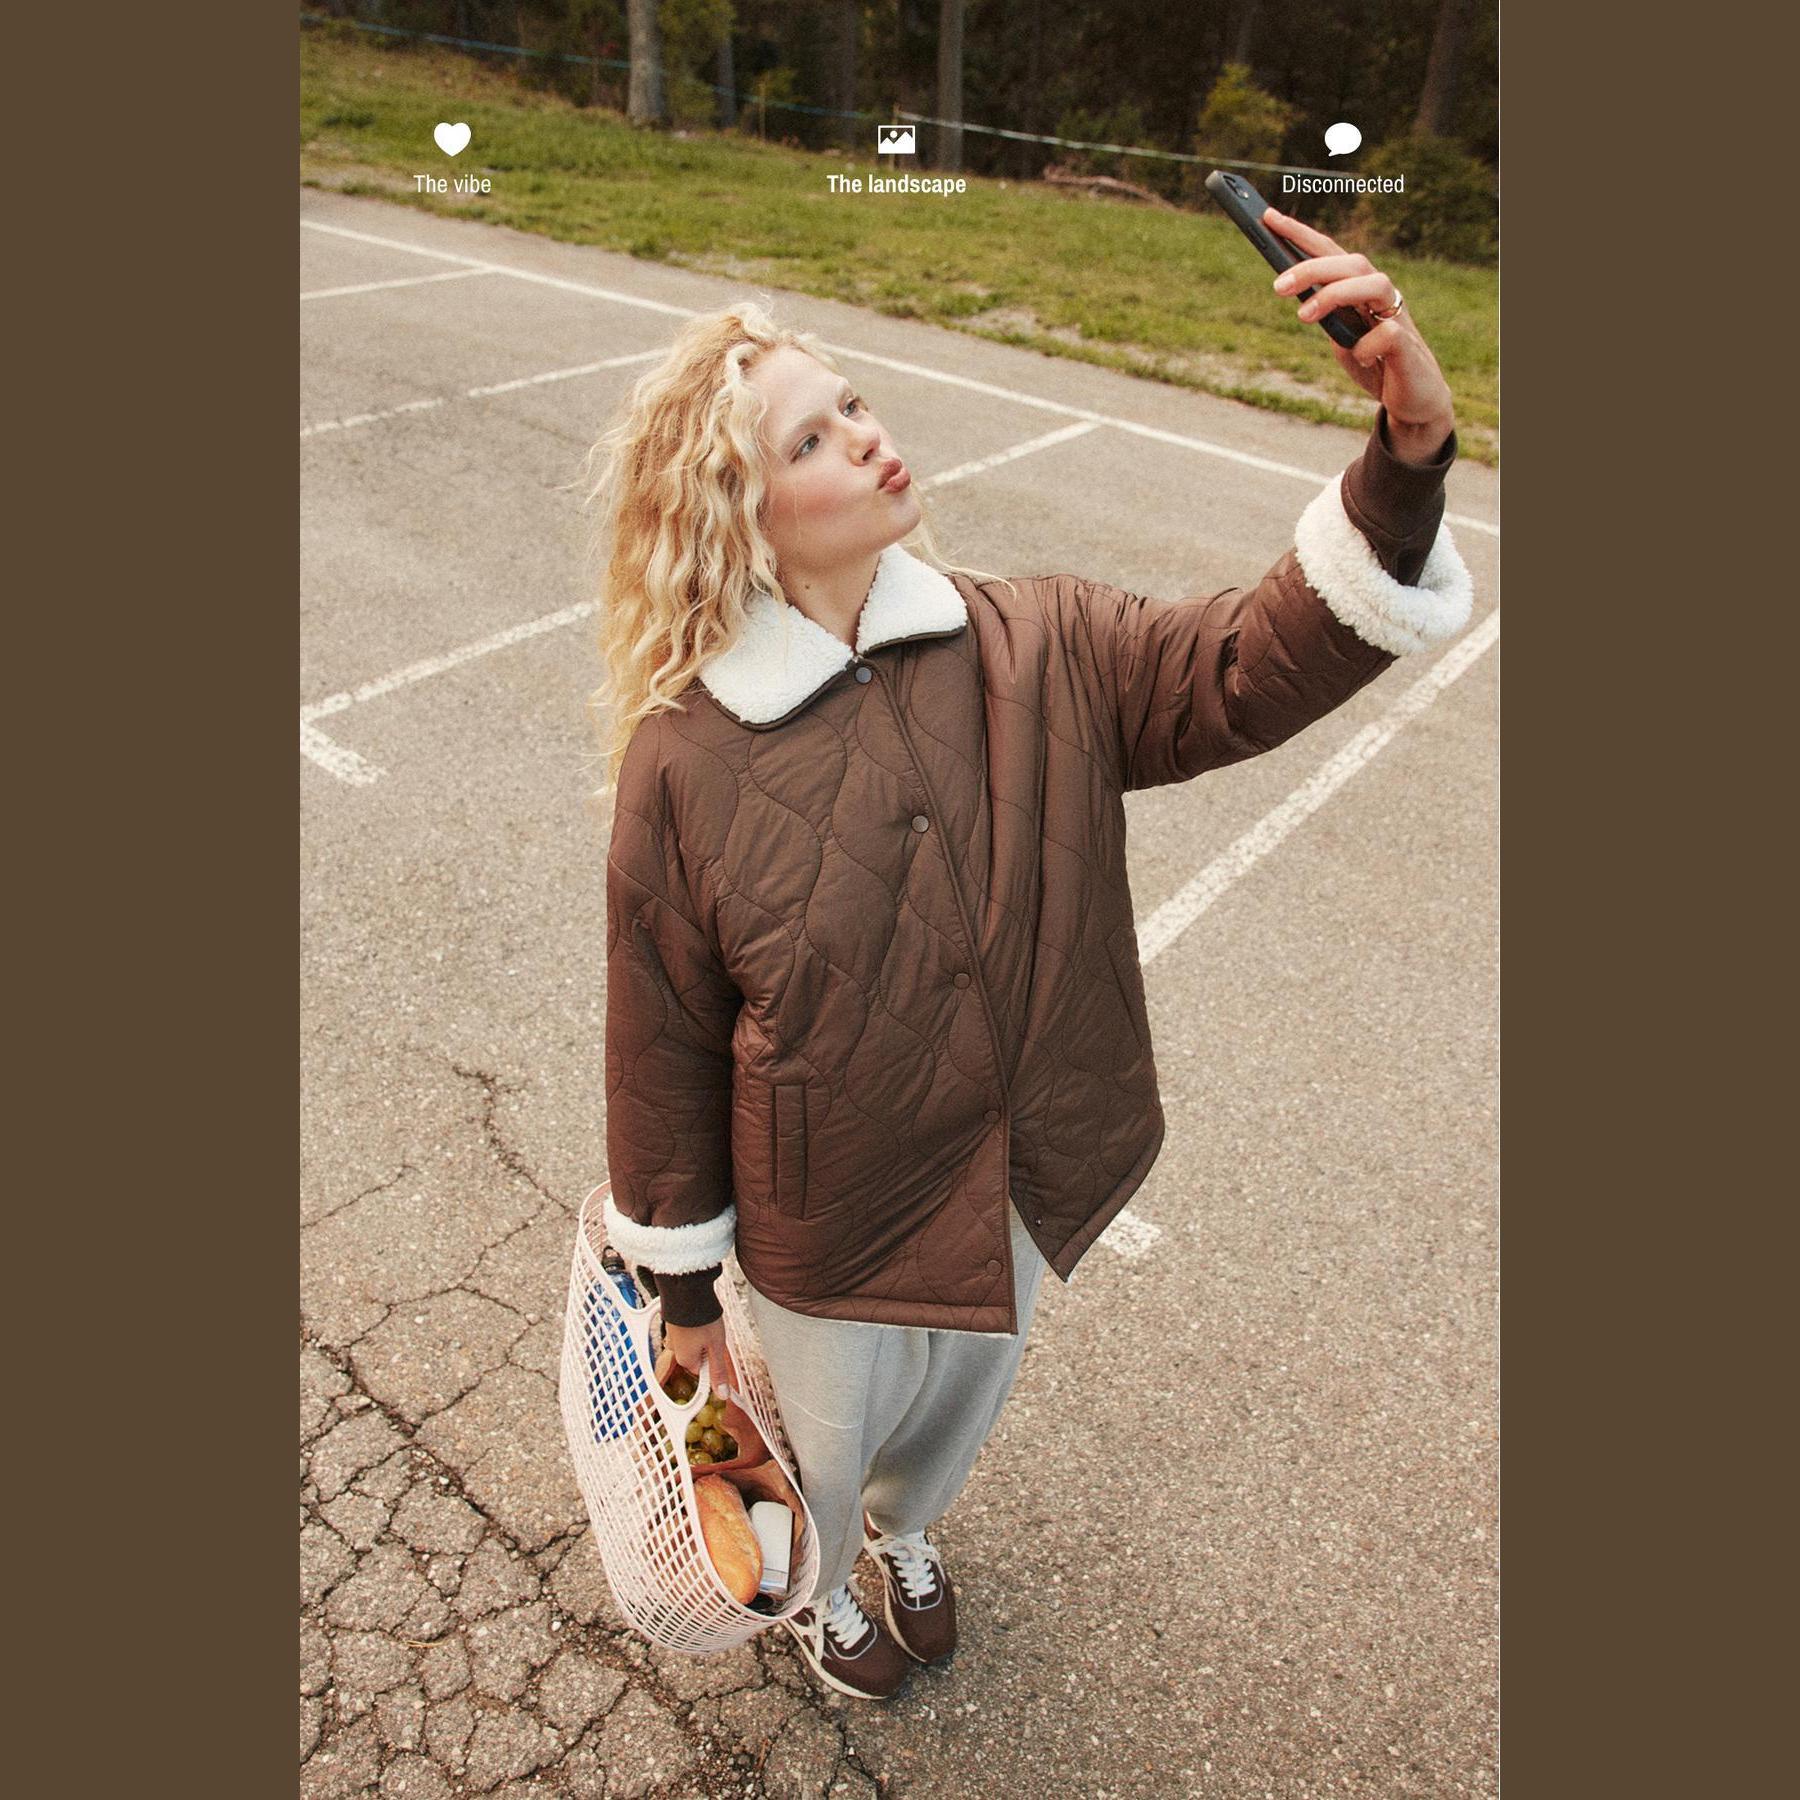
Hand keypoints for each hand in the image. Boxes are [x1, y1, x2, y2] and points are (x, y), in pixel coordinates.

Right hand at [663, 1315, 736, 1396]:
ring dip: (701, 1335)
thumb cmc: (702, 1319)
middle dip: (707, 1346)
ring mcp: (672, 1335)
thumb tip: (722, 1395)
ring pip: (691, 1342)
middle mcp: (675, 1350)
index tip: (719, 1349)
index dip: (713, 1360)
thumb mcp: (716, 1347)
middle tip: (715, 1333)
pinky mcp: (673, 1322)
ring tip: (709, 1322)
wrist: (687, 1291)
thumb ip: (718, 1371)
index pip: (702, 1370)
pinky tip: (701, 1316)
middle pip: (696, 1356)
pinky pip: (686, 1330)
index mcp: (686, 1360)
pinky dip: (694, 1325)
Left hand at [1262, 207, 1454, 459]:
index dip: (1301, 234)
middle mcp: (1382, 295)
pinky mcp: (1408, 347)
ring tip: (1304, 317)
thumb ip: (1324, 315)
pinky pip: (1389, 334)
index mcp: (1360, 290)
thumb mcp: (1340, 337)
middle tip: (1278, 287)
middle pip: (1352, 262)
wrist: (1414, 398)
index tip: (1269, 218)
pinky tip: (1359, 357)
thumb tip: (1294, 291)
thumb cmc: (1375, 362)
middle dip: (1312, 268)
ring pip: (1375, 283)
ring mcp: (1398, 317)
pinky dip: (1367, 345)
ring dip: (1335, 295)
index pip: (1331, 252)